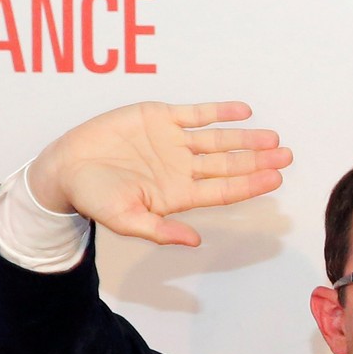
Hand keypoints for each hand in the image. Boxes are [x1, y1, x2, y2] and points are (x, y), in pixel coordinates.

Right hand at [29, 101, 292, 245]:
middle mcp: (182, 168)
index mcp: (179, 194)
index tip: (275, 179)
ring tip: (271, 137)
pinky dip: (219, 112)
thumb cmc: (95, 198)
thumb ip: (160, 230)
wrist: (66, 167)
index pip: (223, 190)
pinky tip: (242, 111)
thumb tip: (194, 242)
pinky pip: (195, 114)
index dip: (250, 185)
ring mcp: (173, 142)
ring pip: (217, 139)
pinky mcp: (159, 118)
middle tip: (286, 156)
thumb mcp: (126, 220)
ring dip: (245, 138)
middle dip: (258, 161)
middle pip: (228, 164)